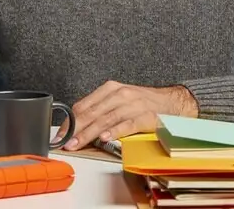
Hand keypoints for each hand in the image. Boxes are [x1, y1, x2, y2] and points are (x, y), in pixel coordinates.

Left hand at [62, 81, 197, 150]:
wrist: (172, 102)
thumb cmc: (143, 103)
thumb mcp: (119, 99)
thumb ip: (100, 109)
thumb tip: (76, 125)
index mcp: (111, 88)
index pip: (84, 105)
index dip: (70, 121)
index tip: (61, 134)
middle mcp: (121, 94)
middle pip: (93, 113)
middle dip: (76, 129)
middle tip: (65, 142)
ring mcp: (133, 105)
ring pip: (106, 120)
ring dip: (89, 134)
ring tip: (78, 143)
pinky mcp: (146, 116)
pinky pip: (127, 124)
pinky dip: (115, 131)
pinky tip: (104, 138)